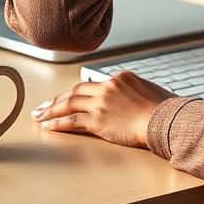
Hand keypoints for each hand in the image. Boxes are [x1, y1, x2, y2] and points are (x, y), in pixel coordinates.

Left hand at [31, 71, 173, 147]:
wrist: (164, 119)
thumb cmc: (164, 109)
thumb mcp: (149, 91)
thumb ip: (135, 91)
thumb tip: (134, 97)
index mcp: (121, 78)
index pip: (95, 84)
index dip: (80, 93)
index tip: (70, 98)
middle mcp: (108, 87)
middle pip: (77, 90)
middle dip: (59, 98)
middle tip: (46, 104)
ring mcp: (101, 103)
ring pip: (70, 103)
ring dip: (52, 109)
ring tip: (39, 115)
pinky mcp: (97, 120)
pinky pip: (72, 121)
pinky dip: (58, 122)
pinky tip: (48, 125)